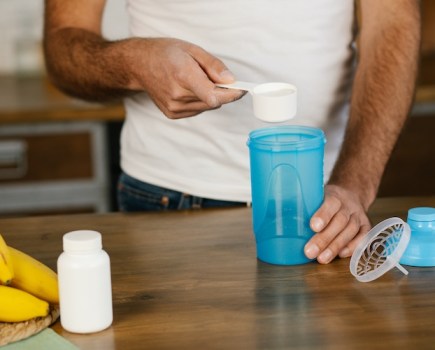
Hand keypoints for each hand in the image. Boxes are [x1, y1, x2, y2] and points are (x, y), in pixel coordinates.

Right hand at [129, 38, 244, 118]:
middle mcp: (177, 95)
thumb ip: (214, 66)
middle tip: (215, 77)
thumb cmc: (165, 53)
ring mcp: (174, 107)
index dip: (231, 94)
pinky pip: (197, 110)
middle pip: (213, 102)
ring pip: (206, 107)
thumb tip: (231, 80)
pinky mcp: (173, 114)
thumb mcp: (192, 50)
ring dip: (209, 97)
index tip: (241, 90)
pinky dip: (199, 101)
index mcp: (183, 75)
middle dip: (220, 92)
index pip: (214, 96)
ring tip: (196, 80)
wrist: (139, 64)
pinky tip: (188, 89)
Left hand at [304, 184, 370, 263]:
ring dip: (335, 247)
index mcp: (335, 196)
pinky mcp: (366, 226)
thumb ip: (305, 205)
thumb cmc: (327, 199)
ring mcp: (359, 216)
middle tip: (309, 251)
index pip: (330, 204)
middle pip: (340, 222)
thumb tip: (281, 220)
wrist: (352, 194)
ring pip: (350, 232)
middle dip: (324, 239)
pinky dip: (352, 247)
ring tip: (321, 259)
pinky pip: (362, 238)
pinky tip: (340, 255)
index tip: (312, 226)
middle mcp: (349, 206)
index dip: (323, 215)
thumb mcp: (316, 195)